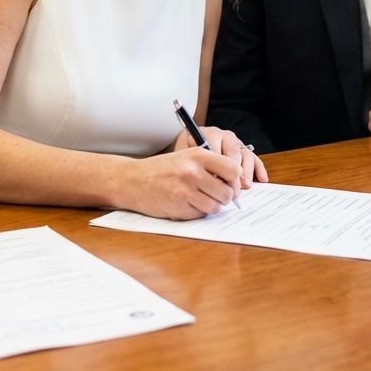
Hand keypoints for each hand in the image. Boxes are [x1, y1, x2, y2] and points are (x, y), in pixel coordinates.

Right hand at [124, 147, 247, 219]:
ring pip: (216, 206)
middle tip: (216, 195)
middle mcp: (193, 171)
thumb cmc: (162, 169)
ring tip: (201, 199)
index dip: (235, 180)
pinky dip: (198, 212)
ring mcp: (186, 190)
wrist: (133, 180)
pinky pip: (201, 215)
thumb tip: (237, 183)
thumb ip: (210, 166)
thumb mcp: (187, 157)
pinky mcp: (179, 207)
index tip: (229, 184)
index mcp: (198, 155)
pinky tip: (187, 203)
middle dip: (225, 197)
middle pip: (228, 192)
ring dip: (212, 206)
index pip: (233, 170)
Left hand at [174, 125, 268, 189]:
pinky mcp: (244, 151)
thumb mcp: (183, 158)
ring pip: (245, 155)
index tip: (214, 182)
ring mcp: (236, 143)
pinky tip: (262, 179)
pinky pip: (254, 158)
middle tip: (231, 189)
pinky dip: (259, 169)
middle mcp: (224, 136)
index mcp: (209, 134)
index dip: (215, 167)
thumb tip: (208, 179)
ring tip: (244, 186)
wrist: (188, 150)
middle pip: (233, 152)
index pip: (216, 148)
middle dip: (233, 173)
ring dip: (246, 172)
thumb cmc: (185, 157)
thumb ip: (192, 165)